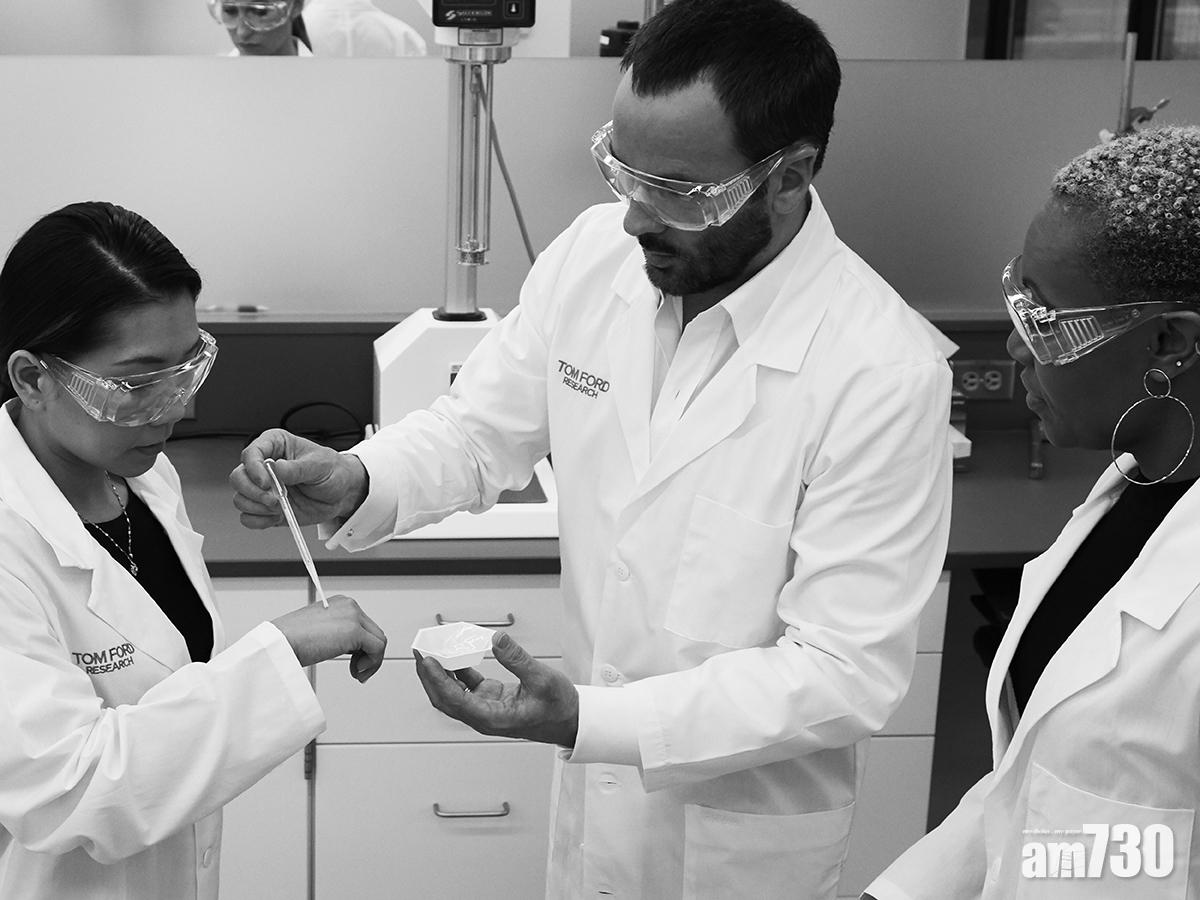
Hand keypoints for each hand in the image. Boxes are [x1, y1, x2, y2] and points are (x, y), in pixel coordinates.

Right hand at [229, 428, 367, 528]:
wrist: (342, 494)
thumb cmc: (333, 472)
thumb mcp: (320, 465)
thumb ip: (297, 468)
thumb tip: (277, 468)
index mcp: (275, 446)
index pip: (250, 453)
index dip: (253, 468)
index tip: (266, 481)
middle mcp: (264, 467)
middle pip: (238, 477)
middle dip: (253, 491)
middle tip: (274, 499)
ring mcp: (263, 489)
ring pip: (240, 498)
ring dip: (257, 507)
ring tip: (280, 507)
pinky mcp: (266, 508)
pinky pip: (248, 517)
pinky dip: (259, 520)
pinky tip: (276, 517)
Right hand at [271, 595, 386, 681]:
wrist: (278, 644)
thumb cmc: (289, 641)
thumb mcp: (318, 632)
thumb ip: (337, 634)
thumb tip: (354, 649)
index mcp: (340, 603)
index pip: (364, 625)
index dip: (362, 647)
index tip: (355, 662)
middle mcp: (349, 606)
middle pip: (374, 632)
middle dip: (369, 655)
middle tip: (357, 671)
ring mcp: (353, 617)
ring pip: (379, 641)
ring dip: (371, 662)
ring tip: (356, 673)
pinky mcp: (354, 631)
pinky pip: (377, 649)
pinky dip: (372, 664)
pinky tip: (357, 672)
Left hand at [415, 632, 578, 746]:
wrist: (570, 720)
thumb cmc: (558, 707)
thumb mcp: (542, 679)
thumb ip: (517, 659)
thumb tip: (496, 639)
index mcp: (492, 718)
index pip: (454, 700)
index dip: (437, 680)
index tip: (426, 660)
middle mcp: (484, 716)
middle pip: (445, 699)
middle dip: (429, 676)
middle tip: (420, 650)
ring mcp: (485, 708)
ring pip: (453, 693)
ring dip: (441, 673)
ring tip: (433, 649)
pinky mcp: (490, 699)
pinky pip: (467, 685)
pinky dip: (458, 670)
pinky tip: (455, 653)